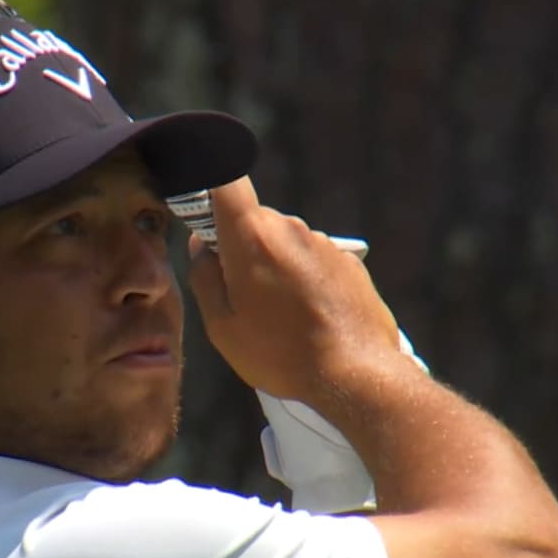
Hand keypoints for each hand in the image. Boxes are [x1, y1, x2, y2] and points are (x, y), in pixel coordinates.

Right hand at [185, 176, 407, 404]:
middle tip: (242, 294)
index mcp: (253, 237)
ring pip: (284, 241)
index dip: (210, 188)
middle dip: (242, 246)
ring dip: (275, 265)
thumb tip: (200, 247)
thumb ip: (204, 278)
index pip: (226, 182)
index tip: (204, 220)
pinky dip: (303, 278)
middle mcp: (290, 228)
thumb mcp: (223, 327)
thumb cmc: (281, 354)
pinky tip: (309, 316)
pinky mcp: (348, 261)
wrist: (357, 374)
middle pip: (254, 220)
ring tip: (280, 314)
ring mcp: (324, 243)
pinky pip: (311, 259)